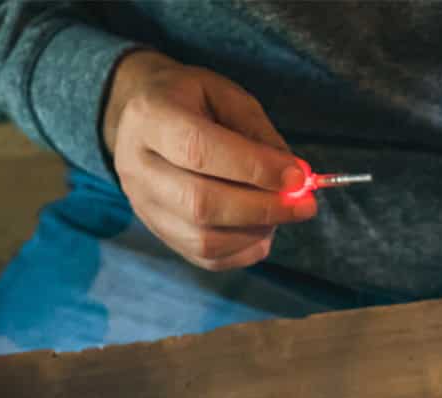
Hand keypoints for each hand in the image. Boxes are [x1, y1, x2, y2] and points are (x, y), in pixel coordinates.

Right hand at [102, 50, 315, 270]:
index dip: (253, 168)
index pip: (199, 150)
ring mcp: (145, 207)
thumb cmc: (191, 102)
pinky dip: (245, 251)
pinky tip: (263, 230)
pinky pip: (208, 259)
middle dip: (262, 208)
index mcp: (151, 117)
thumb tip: (296, 177)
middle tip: (304, 205)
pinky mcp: (161, 234)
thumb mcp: (224, 95)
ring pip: (204, 240)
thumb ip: (259, 133)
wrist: (142, 120)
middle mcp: (137, 167)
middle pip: (200, 203)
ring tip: (282, 212)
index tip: (297, 177)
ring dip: (256, 232)